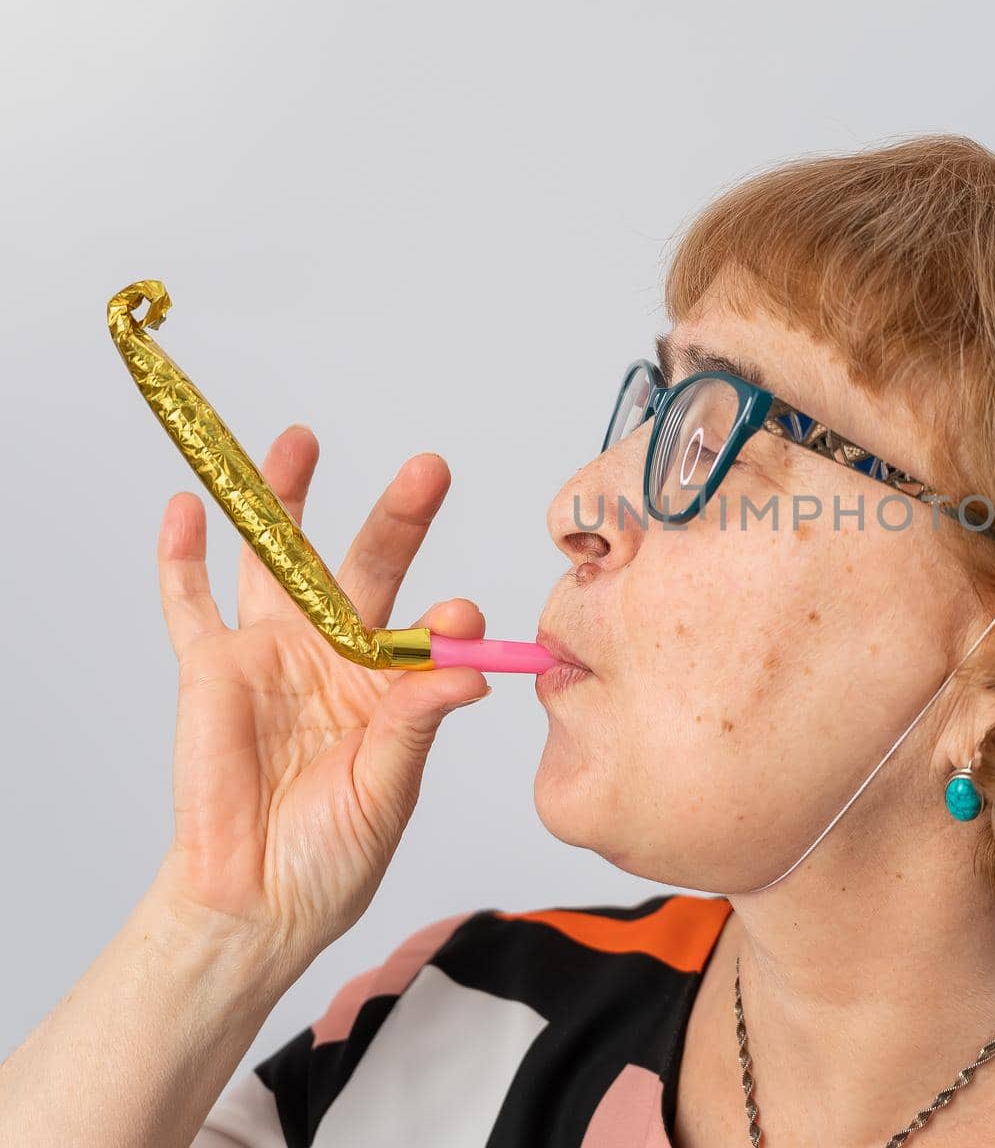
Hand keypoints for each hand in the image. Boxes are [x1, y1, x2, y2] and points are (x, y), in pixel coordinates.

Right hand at [148, 425, 491, 966]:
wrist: (258, 897)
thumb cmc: (334, 851)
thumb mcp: (388, 788)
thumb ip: (417, 721)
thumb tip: (469, 666)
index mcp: (393, 681)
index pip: (426, 626)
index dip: (445, 616)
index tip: (461, 612)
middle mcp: (337, 653)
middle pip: (366, 565)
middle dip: (398, 516)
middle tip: (428, 470)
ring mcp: (273, 653)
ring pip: (278, 560)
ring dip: (286, 499)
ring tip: (301, 440)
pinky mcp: (211, 669)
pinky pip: (190, 602)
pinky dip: (182, 555)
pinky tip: (187, 506)